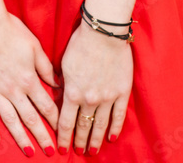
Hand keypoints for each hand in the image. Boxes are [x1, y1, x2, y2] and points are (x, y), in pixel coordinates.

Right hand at [0, 9, 59, 155]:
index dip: (55, 120)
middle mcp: (12, 89)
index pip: (45, 105)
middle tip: (50, 152)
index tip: (62, 131)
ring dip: (20, 137)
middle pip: (29, 118)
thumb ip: (46, 68)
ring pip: (9, 119)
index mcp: (28, 78)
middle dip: (41, 136)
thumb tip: (58, 84)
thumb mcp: (34, 46)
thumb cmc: (11, 29)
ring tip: (28, 151)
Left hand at [57, 19, 132, 154]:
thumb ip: (63, 83)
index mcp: (72, 93)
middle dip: (79, 141)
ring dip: (95, 140)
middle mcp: (89, 99)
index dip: (63, 138)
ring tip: (92, 151)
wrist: (104, 32)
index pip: (65, 123)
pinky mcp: (122, 92)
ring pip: (100, 125)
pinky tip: (112, 137)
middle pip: (83, 126)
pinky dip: (115, 128)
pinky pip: (119, 116)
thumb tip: (60, 95)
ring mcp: (107, 98)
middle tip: (77, 151)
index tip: (62, 149)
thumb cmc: (81, 43)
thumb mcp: (64, 63)